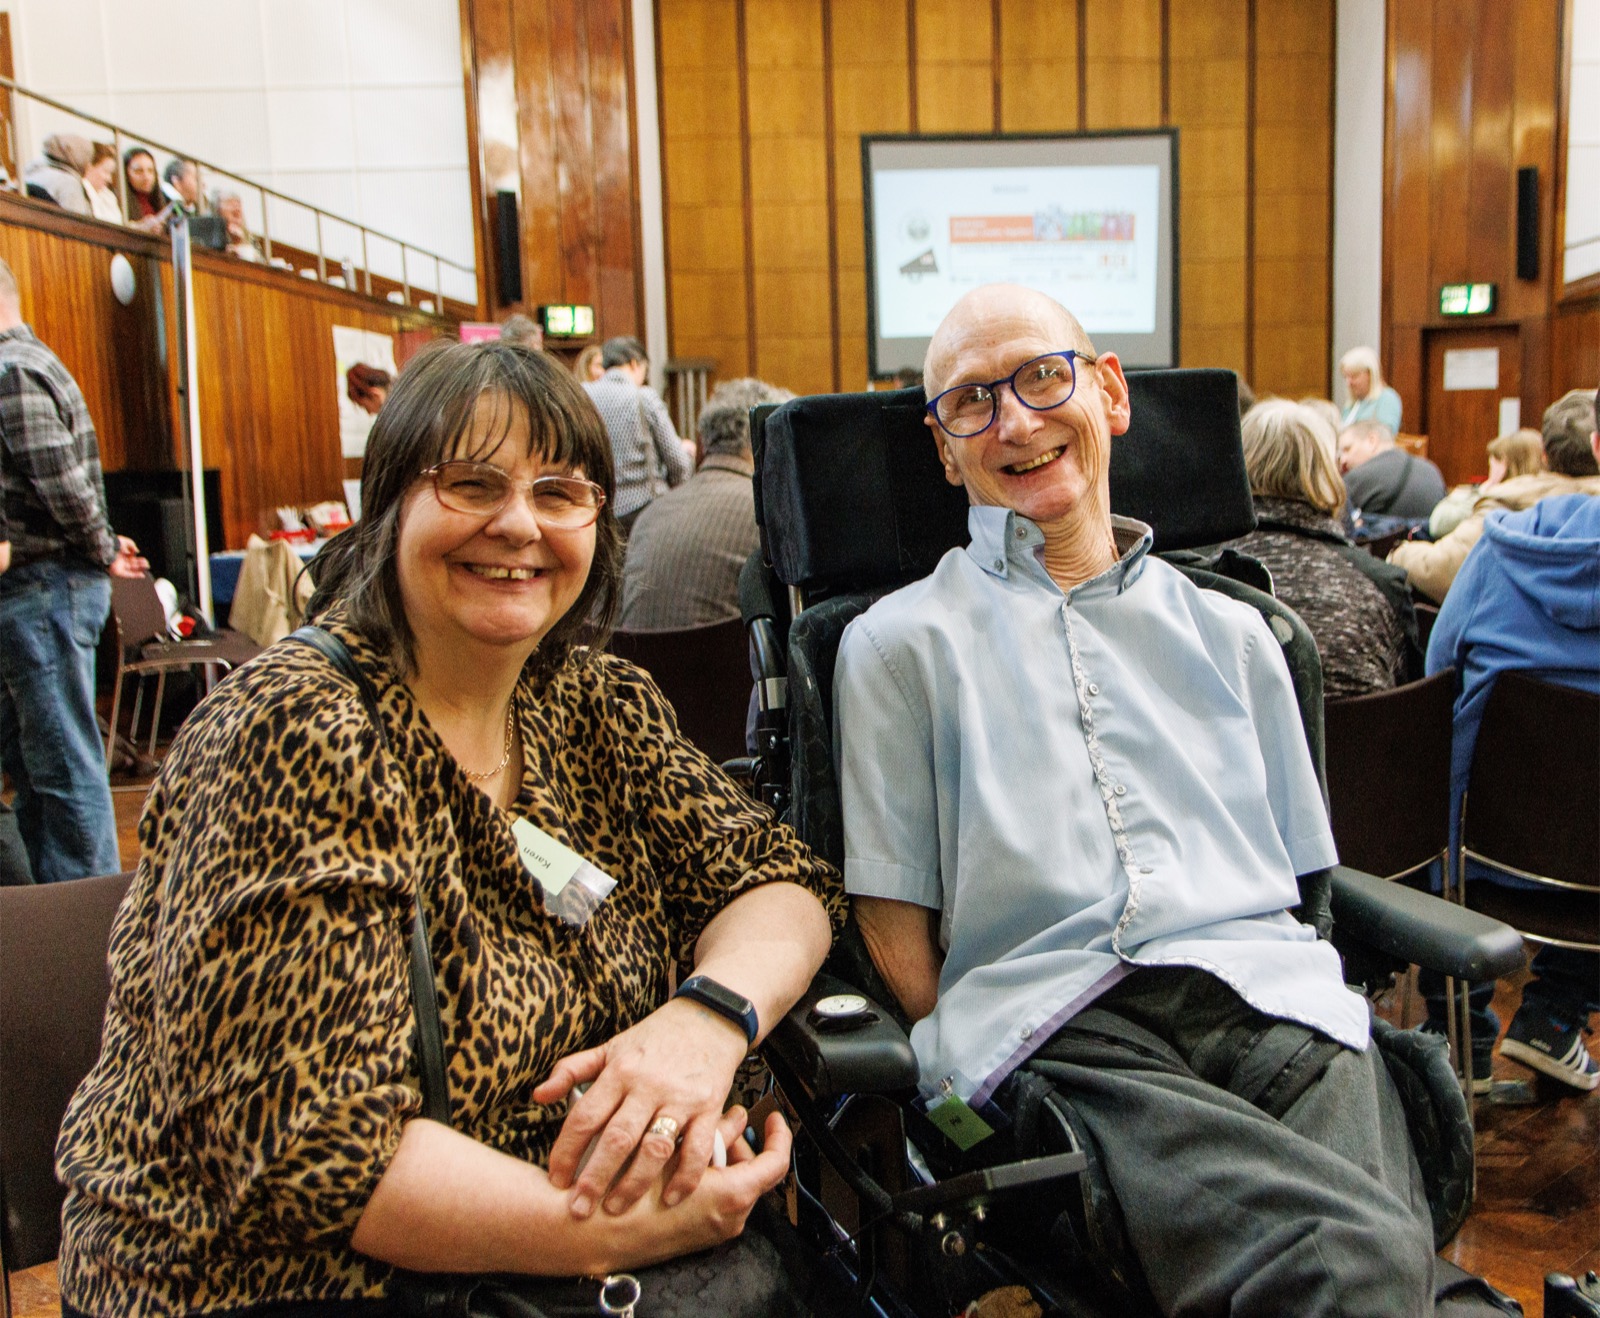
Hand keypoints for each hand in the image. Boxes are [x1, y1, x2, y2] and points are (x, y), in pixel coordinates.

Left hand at [108, 535, 149, 578]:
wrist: (105, 548)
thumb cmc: (114, 544)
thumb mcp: (124, 540)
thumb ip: (132, 545)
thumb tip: (137, 551)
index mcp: (121, 553)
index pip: (131, 557)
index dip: (138, 559)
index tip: (144, 559)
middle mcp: (121, 560)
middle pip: (133, 563)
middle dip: (141, 563)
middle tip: (147, 563)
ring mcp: (120, 566)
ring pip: (132, 568)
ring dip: (140, 568)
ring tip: (147, 566)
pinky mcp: (118, 572)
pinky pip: (128, 574)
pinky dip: (135, 575)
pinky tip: (142, 575)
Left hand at [535, 997, 749, 1218]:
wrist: (710, 1018)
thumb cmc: (654, 1038)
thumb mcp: (610, 1047)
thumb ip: (572, 1070)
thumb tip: (538, 1096)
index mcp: (619, 1071)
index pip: (585, 1116)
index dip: (566, 1151)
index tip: (555, 1179)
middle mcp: (648, 1085)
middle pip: (617, 1138)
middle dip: (595, 1178)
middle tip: (578, 1210)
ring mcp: (680, 1097)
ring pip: (655, 1148)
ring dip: (634, 1184)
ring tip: (615, 1209)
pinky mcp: (710, 1107)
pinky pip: (697, 1148)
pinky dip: (685, 1177)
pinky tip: (669, 1198)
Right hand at [593, 1107, 792, 1271]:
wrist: (589, 1235)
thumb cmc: (629, 1193)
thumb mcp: (673, 1149)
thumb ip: (713, 1130)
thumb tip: (736, 1116)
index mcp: (732, 1195)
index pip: (775, 1164)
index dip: (779, 1137)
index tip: (774, 1117)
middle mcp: (728, 1217)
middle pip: (752, 1172)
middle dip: (740, 1142)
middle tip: (728, 1118)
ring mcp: (712, 1228)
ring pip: (731, 1183)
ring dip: (719, 1156)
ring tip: (701, 1130)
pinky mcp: (692, 1233)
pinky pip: (711, 1198)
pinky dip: (703, 1175)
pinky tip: (682, 1154)